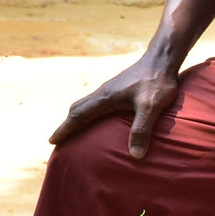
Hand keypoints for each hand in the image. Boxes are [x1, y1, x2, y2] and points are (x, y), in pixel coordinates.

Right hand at [50, 56, 180, 158]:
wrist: (162, 59)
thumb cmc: (157, 82)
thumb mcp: (151, 107)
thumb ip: (142, 129)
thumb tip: (135, 156)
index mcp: (106, 98)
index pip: (79, 115)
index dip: (65, 129)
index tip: (52, 141)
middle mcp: (103, 93)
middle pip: (77, 109)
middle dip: (67, 125)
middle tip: (58, 140)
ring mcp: (109, 89)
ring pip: (85, 104)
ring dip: (76, 118)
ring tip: (73, 132)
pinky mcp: (117, 89)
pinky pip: (95, 103)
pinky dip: (87, 113)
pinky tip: (96, 120)